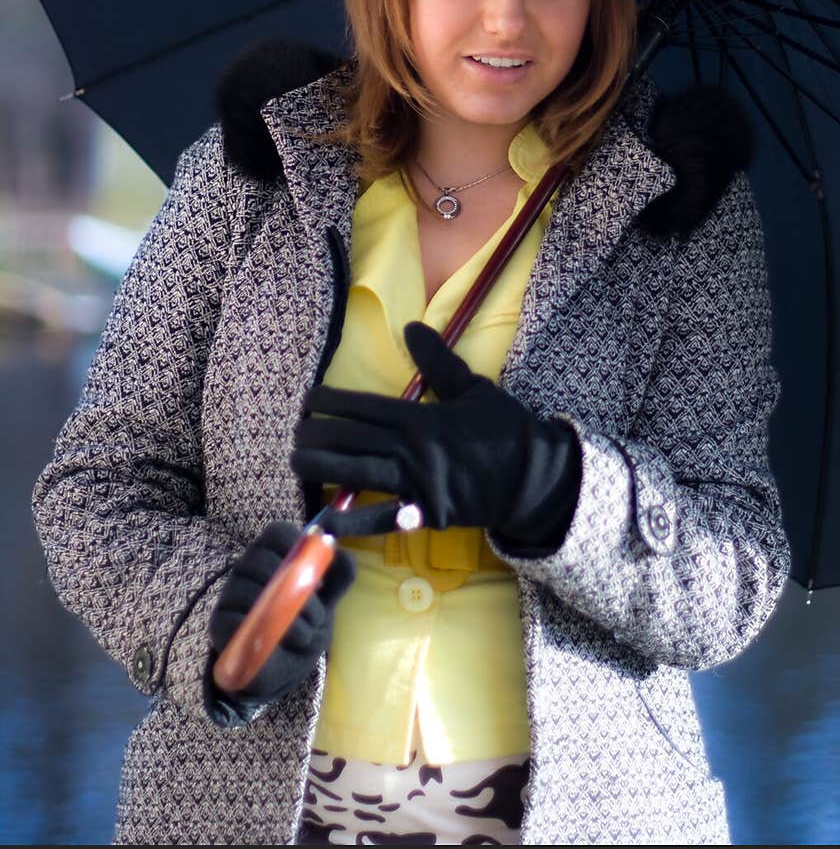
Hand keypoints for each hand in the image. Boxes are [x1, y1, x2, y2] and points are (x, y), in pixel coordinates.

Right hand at [206, 521, 354, 722]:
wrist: (277, 672)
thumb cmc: (299, 628)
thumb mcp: (325, 604)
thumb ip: (338, 578)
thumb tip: (344, 554)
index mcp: (272, 556)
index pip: (277, 533)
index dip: (299, 546)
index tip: (319, 576)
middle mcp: (247, 569)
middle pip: (263, 559)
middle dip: (298, 589)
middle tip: (317, 616)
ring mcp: (230, 594)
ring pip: (252, 590)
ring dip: (288, 616)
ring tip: (304, 635)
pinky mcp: (219, 623)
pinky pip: (237, 619)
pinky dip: (265, 633)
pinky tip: (279, 643)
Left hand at [291, 321, 581, 551]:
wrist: (534, 477)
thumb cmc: (504, 429)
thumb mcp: (473, 387)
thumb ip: (438, 360)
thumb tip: (412, 325)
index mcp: (421, 418)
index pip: (363, 407)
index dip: (331, 403)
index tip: (309, 401)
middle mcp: (413, 450)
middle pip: (351, 440)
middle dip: (317, 435)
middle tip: (296, 432)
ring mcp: (417, 485)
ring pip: (358, 474)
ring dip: (322, 469)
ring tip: (297, 462)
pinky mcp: (426, 514)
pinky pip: (382, 520)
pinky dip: (353, 522)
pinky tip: (326, 520)